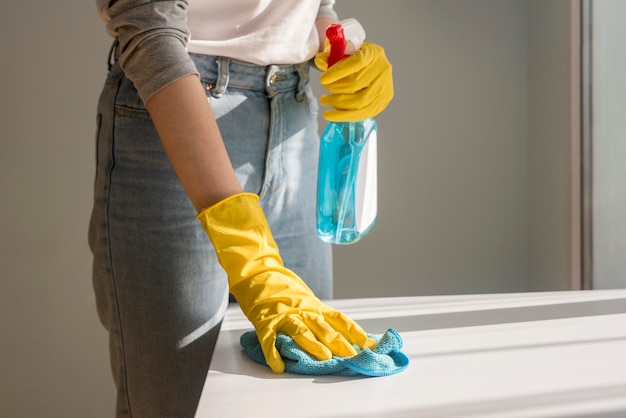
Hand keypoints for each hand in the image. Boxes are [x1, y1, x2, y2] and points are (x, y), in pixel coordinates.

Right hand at [197, 193, 376, 372]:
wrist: (259, 274)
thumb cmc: (285, 291)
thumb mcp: (308, 300)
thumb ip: (322, 317)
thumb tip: (344, 336)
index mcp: (315, 306)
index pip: (340, 319)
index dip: (356, 332)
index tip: (370, 345)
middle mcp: (303, 310)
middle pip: (324, 327)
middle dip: (339, 343)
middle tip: (352, 356)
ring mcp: (284, 315)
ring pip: (301, 330)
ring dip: (314, 345)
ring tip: (324, 358)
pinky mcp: (264, 321)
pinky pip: (269, 339)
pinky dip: (273, 353)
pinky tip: (279, 366)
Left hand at [315, 42, 393, 121]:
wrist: (372, 66)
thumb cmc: (356, 58)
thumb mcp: (344, 51)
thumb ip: (331, 57)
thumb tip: (320, 62)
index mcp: (373, 53)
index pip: (356, 63)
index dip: (337, 72)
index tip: (323, 79)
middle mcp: (382, 69)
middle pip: (356, 84)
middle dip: (334, 90)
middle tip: (323, 94)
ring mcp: (385, 87)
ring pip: (360, 102)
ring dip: (338, 105)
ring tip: (326, 102)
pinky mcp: (383, 101)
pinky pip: (365, 113)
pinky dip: (347, 115)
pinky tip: (336, 113)